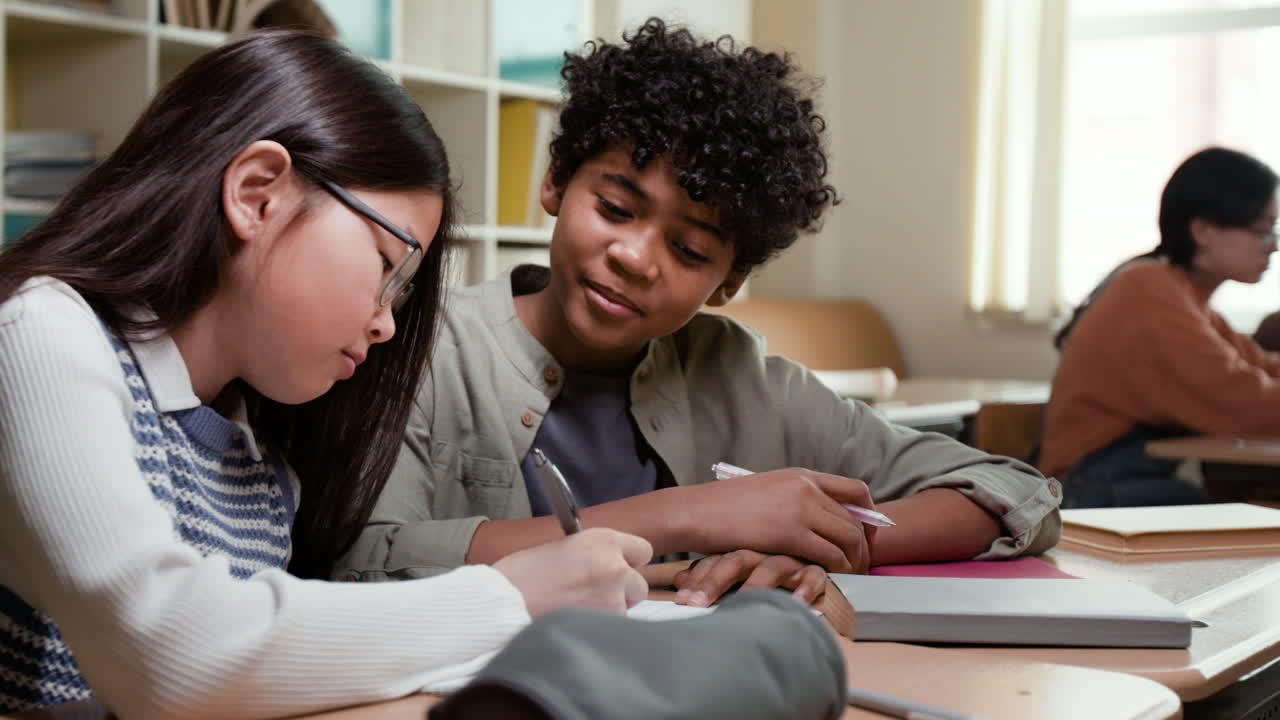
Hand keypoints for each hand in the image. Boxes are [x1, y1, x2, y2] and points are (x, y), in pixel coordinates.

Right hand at [493, 527, 651, 617]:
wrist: (502, 603)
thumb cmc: (521, 576)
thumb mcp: (563, 548)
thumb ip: (593, 555)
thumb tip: (609, 565)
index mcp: (603, 540)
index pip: (643, 551)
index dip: (628, 562)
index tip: (617, 568)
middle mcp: (614, 567)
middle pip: (639, 585)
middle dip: (621, 592)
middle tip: (592, 595)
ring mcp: (612, 598)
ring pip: (625, 610)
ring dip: (607, 612)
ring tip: (574, 610)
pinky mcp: (605, 625)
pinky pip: (611, 629)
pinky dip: (597, 629)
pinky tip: (572, 622)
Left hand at [672, 550, 830, 606]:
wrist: (808, 544)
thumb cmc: (768, 564)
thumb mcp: (738, 569)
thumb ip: (711, 573)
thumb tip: (678, 578)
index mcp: (743, 548)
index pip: (717, 560)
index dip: (699, 577)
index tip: (682, 597)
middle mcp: (764, 550)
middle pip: (736, 561)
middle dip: (714, 582)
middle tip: (695, 604)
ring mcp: (790, 557)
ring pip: (771, 567)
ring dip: (755, 588)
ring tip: (740, 607)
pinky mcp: (814, 568)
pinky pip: (813, 575)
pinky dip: (806, 587)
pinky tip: (797, 603)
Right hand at [676, 468, 874, 572]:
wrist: (696, 512)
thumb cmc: (724, 508)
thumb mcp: (767, 492)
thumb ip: (795, 501)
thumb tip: (818, 524)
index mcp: (802, 476)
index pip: (856, 490)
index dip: (870, 516)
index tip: (867, 536)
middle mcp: (806, 487)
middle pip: (856, 519)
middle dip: (865, 547)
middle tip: (862, 567)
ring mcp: (800, 508)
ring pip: (849, 537)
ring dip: (855, 561)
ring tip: (849, 578)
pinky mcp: (790, 532)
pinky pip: (830, 554)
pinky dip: (837, 569)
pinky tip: (831, 579)